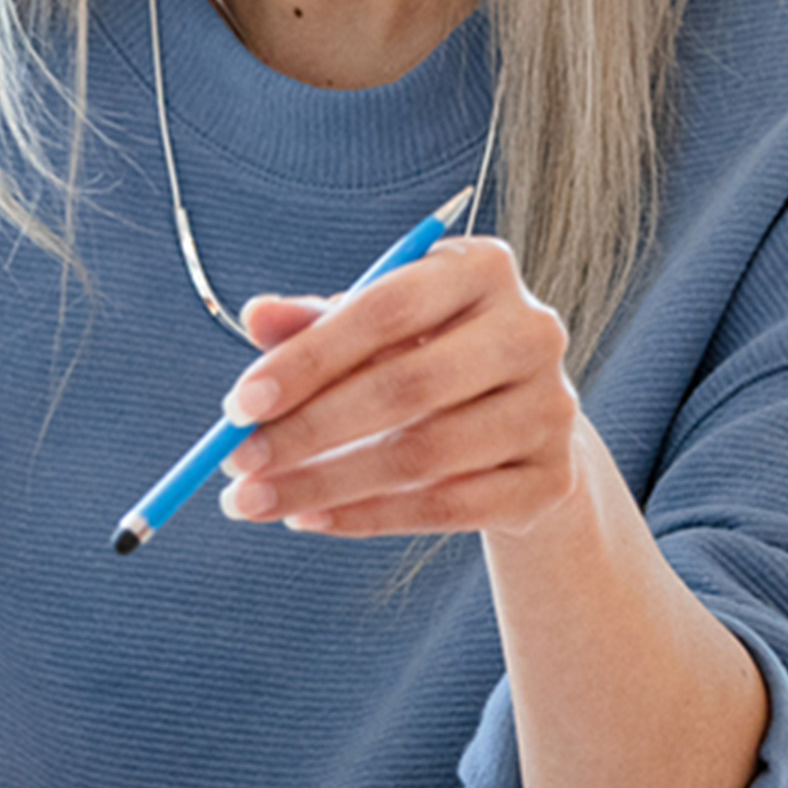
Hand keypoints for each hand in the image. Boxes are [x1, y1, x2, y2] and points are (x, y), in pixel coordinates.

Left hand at [216, 236, 585, 539]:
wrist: (518, 425)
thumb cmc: (427, 358)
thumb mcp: (373, 329)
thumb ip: (315, 323)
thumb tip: (256, 315)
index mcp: (482, 268)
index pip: (387, 309)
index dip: (308, 359)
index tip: (238, 405)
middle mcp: (531, 330)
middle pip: (407, 386)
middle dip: (307, 431)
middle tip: (235, 462)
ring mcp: (551, 408)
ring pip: (424, 456)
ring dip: (325, 484)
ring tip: (255, 501)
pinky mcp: (552, 479)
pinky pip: (448, 508)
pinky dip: (369, 518)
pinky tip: (310, 519)